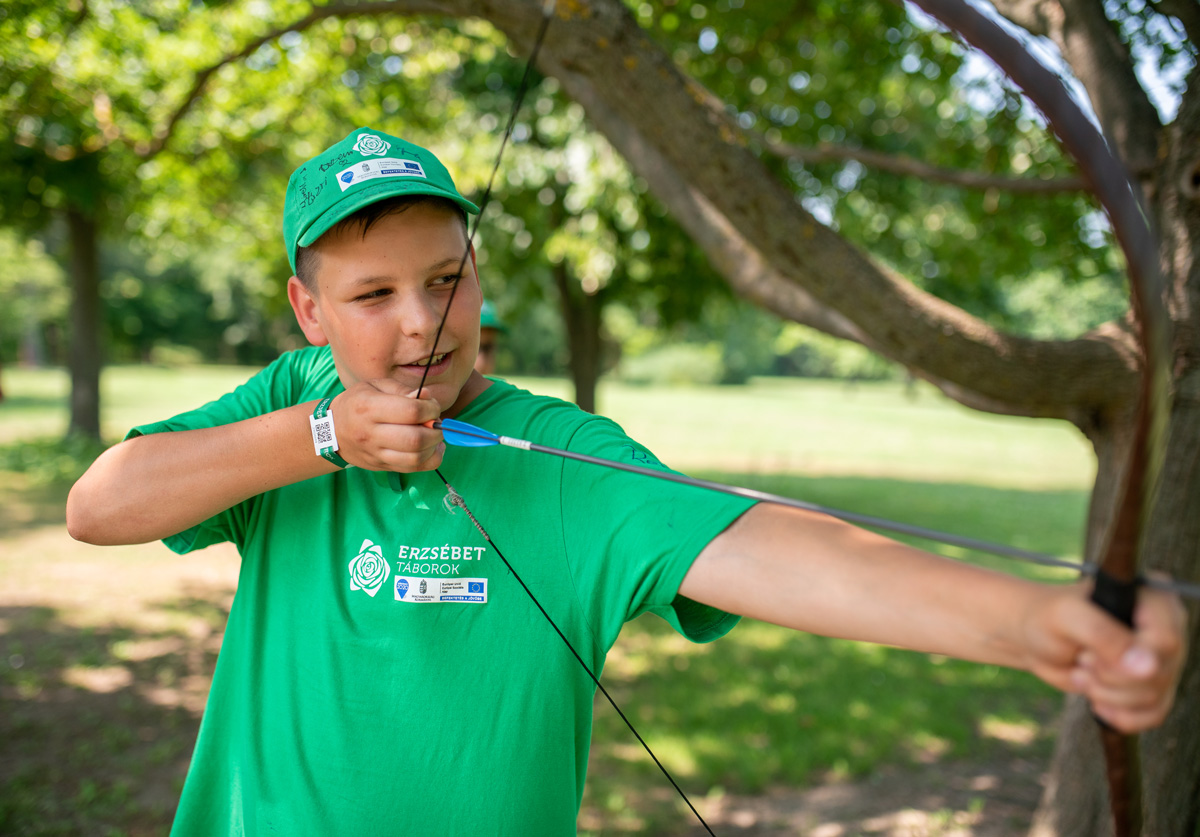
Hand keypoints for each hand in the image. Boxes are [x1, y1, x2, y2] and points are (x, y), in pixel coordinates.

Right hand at [328, 379, 444, 471]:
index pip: (411, 411)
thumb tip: (427, 398)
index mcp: (369, 407)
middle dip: (436, 431)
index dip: (431, 409)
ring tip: (434, 435)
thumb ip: (402, 389)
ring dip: (434, 446)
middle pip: (415, 439)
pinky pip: (413, 469)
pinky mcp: (382, 466)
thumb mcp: (374, 386)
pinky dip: (430, 460)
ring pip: (415, 458)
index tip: (432, 406)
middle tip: (436, 423)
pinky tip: (431, 449)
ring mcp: (376, 454)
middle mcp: (371, 434)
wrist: (332, 431)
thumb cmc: (357, 403)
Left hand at [1022, 579, 1186, 732]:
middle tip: (1082, 659)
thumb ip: (1103, 634)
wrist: (1035, 638)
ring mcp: (1161, 659)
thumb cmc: (1048, 618)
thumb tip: (1149, 667)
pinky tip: (1096, 700)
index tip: (1090, 655)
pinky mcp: (1151, 685)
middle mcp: (1166, 628)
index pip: (1166, 642)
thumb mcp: (1067, 617)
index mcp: (1153, 598)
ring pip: (1154, 696)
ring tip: (1083, 672)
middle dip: (1110, 677)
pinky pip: (1153, 714)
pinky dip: (1120, 714)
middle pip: (1160, 674)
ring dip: (1109, 694)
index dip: (1128, 657)